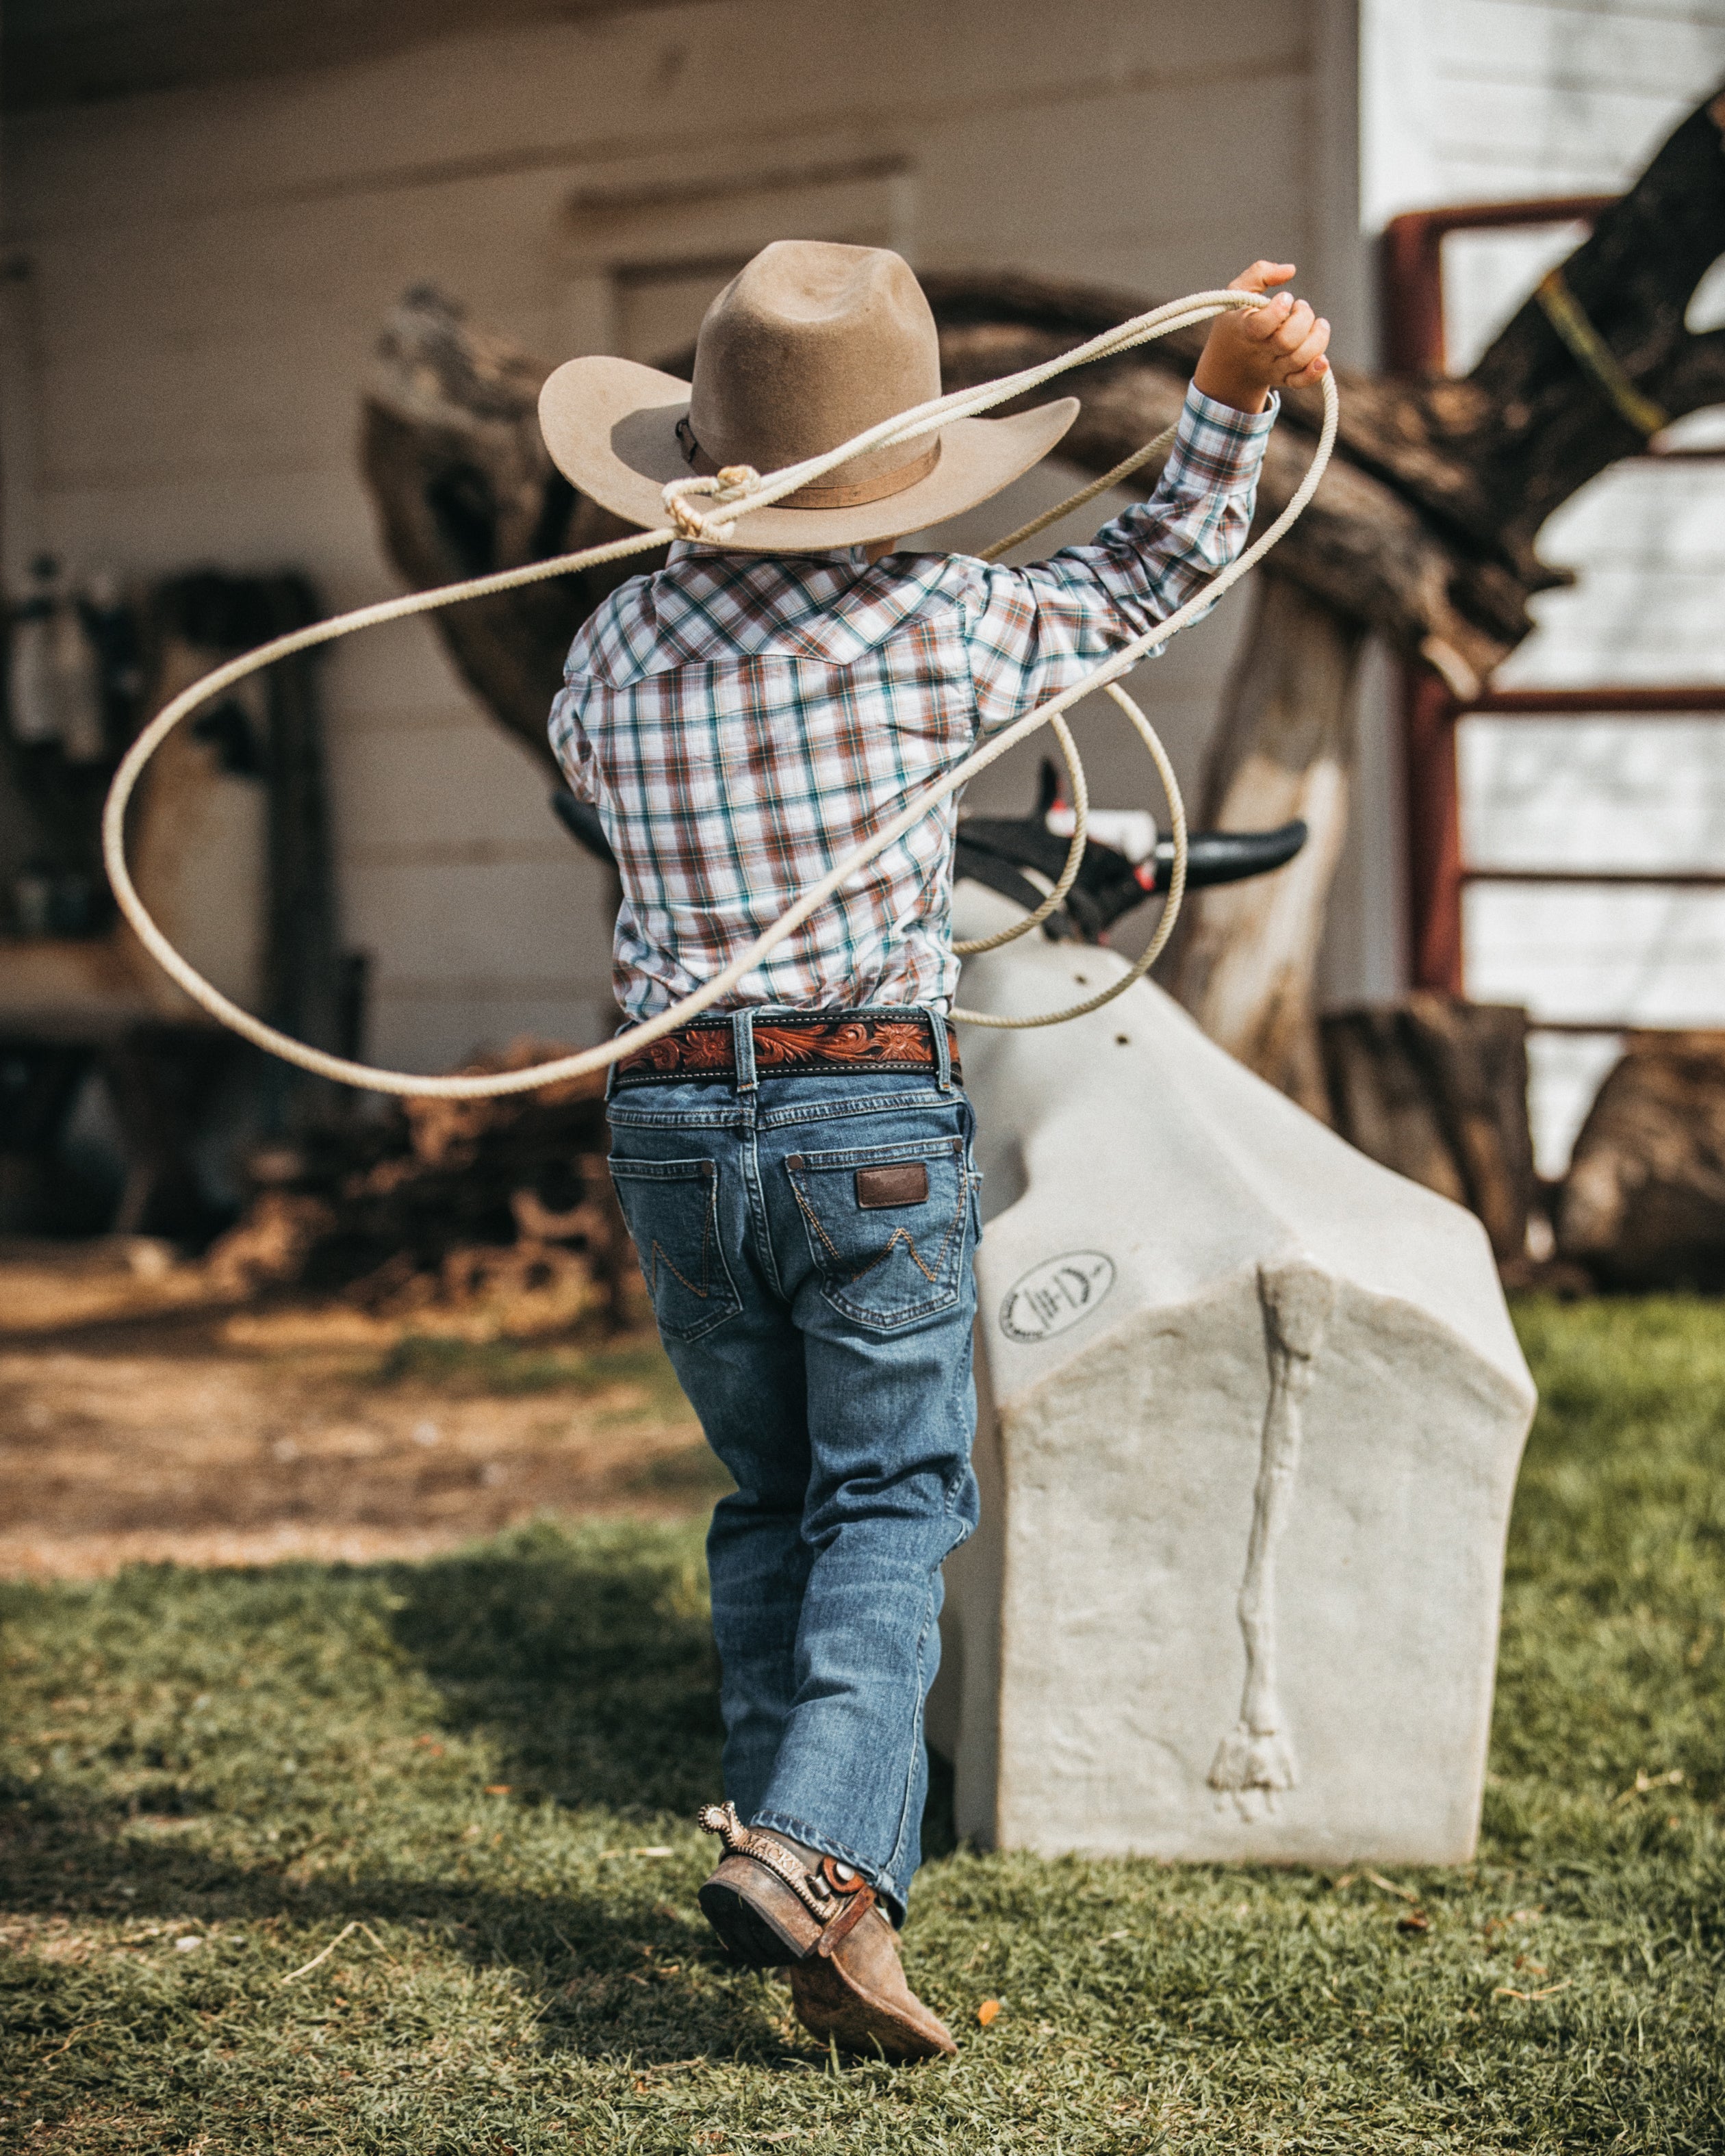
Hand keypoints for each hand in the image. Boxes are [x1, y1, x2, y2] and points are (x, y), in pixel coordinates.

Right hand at [1192, 261, 1329, 413]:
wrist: (1228, 364)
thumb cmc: (1237, 320)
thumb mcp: (1237, 292)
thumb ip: (1259, 273)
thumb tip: (1290, 270)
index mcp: (1243, 330)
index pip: (1260, 326)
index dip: (1278, 310)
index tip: (1285, 297)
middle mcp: (1258, 352)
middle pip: (1286, 342)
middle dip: (1303, 319)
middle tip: (1301, 307)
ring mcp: (1272, 368)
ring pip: (1299, 359)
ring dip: (1317, 338)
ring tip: (1317, 324)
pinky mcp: (1284, 378)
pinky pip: (1301, 381)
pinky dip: (1315, 373)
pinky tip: (1322, 360)